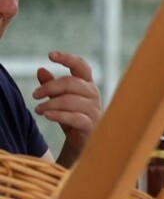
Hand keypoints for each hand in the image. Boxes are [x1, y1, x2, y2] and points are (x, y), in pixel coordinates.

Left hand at [33, 51, 101, 167]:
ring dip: (50, 103)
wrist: (83, 144)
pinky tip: (46, 115)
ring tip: (38, 109)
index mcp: (87, 85)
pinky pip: (74, 117)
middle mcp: (94, 95)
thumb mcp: (59, 100)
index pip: (81, 66)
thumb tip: (41, 69)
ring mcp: (94, 110)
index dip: (68, 58)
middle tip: (34, 94)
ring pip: (71, 100)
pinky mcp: (91, 125)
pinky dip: (58, 115)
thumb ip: (52, 86)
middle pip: (72, 83)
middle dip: (50, 87)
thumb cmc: (72, 117)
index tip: (50, 55)